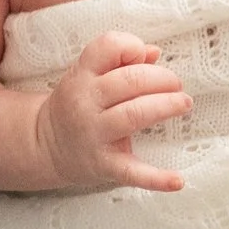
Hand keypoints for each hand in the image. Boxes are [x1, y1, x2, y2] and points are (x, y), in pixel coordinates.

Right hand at [38, 32, 192, 191]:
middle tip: (177, 85)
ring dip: (166, 106)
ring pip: (135, 114)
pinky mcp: (104, 165)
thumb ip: (120, 61)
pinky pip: (132, 172)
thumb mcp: (89, 76)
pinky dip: (157, 179)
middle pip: (131, 80)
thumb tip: (154, 52)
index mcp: (82, 75)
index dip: (133, 47)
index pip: (109, 47)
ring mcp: (94, 134)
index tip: (145, 59)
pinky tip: (177, 181)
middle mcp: (85, 102)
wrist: (44, 145)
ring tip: (184, 103)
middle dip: (163, 79)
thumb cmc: (78, 104)